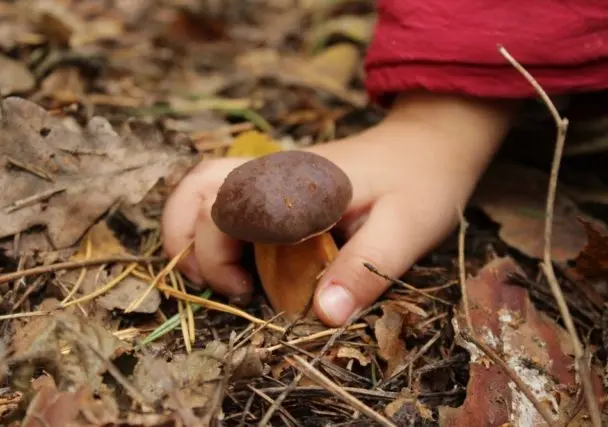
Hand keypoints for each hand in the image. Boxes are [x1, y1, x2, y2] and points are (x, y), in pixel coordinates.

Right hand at [161, 91, 515, 324]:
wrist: (428, 142)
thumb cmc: (421, 183)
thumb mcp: (405, 230)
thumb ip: (364, 268)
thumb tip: (325, 316)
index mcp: (296, 184)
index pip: (222, 212)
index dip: (217, 259)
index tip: (248, 293)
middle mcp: (274, 171)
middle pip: (196, 189)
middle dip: (186, 241)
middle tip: (217, 284)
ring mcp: (272, 171)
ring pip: (202, 184)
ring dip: (190, 227)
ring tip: (213, 270)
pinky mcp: (277, 180)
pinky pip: (223, 191)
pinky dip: (210, 222)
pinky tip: (237, 253)